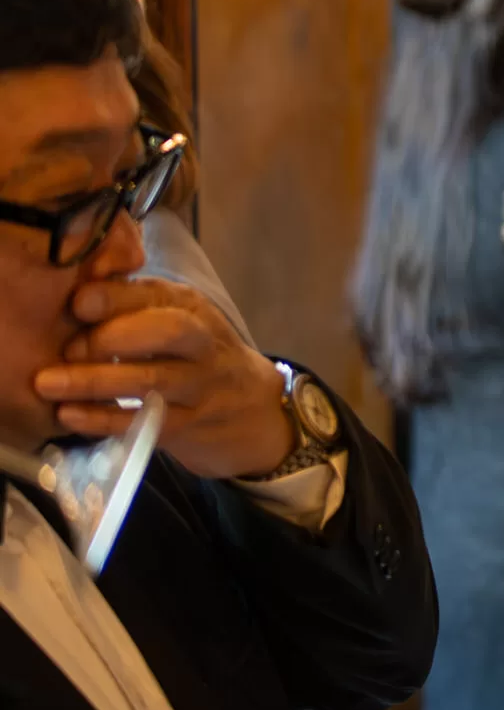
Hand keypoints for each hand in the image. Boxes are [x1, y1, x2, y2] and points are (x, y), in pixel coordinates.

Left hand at [33, 278, 294, 479]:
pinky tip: (69, 415)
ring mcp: (200, 386)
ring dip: (96, 381)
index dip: (116, 297)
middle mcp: (202, 343)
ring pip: (153, 381)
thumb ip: (131, 301)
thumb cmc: (192, 355)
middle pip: (170, 332)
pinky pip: (145, 422)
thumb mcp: (173, 317)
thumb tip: (75, 282)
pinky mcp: (189, 426)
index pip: (157, 294)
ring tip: (47, 383)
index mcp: (190, 307)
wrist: (249, 408)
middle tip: (68, 349)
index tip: (77, 304)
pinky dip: (104, 419)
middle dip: (115, 337)